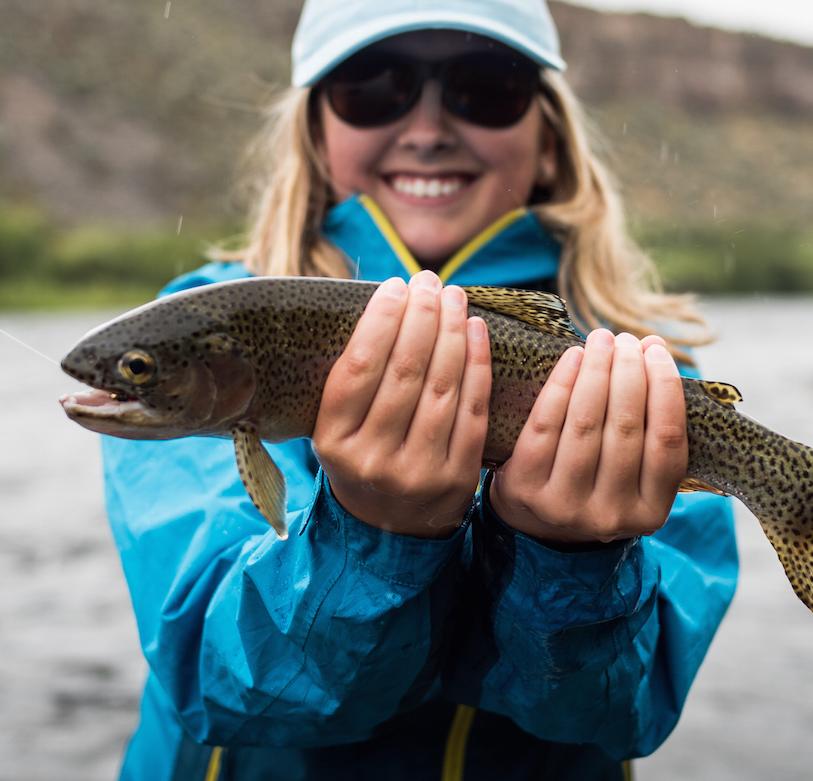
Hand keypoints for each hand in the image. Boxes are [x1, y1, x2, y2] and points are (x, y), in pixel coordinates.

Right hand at [313, 271, 491, 537]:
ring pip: (442, 387)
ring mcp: (418, 472)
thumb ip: (353, 380)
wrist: (388, 532)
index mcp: (334, 443)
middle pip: (404, 373)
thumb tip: (385, 301)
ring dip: (451, 332)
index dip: (380, 322)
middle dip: (421, 317)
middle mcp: (373, 459)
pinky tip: (476, 331)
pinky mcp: (457, 477)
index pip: (359, 370)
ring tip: (453, 296)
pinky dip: (478, 365)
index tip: (394, 285)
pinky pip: (473, 410)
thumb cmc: (362, 459)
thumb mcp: (337, 430)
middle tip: (429, 281)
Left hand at [489, 330, 686, 545]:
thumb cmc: (596, 479)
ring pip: (585, 423)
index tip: (656, 350)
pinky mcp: (527, 489)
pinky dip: (560, 385)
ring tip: (601, 339)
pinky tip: (572, 357)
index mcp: (651, 512)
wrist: (536, 520)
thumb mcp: (634, 471)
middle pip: (625, 428)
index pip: (668, 442)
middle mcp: (611, 515)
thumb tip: (653, 347)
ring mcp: (566, 506)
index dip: (665, 389)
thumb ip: (650, 421)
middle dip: (628, 372)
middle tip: (625, 339)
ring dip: (596, 372)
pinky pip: (545, 425)